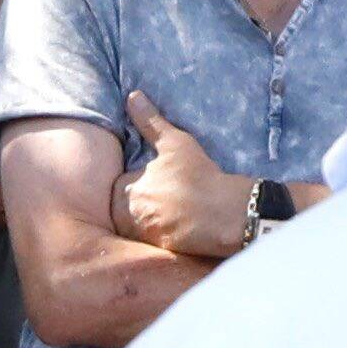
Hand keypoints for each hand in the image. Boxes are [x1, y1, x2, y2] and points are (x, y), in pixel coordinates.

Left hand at [116, 95, 258, 263]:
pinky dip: (161, 234)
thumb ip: (150, 120)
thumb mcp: (174, 142)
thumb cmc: (199, 175)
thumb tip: (132, 96)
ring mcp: (144, 236)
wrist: (227, 212)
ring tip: (172, 211)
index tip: (155, 180)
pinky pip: (151, 243)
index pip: (119, 186)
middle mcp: (130, 216)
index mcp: (127, 190)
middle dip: (139, 204)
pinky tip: (179, 226)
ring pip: (137, 226)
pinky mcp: (160, 251)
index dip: (136, 182)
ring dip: (148, 220)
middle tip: (165, 197)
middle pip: (124, 209)